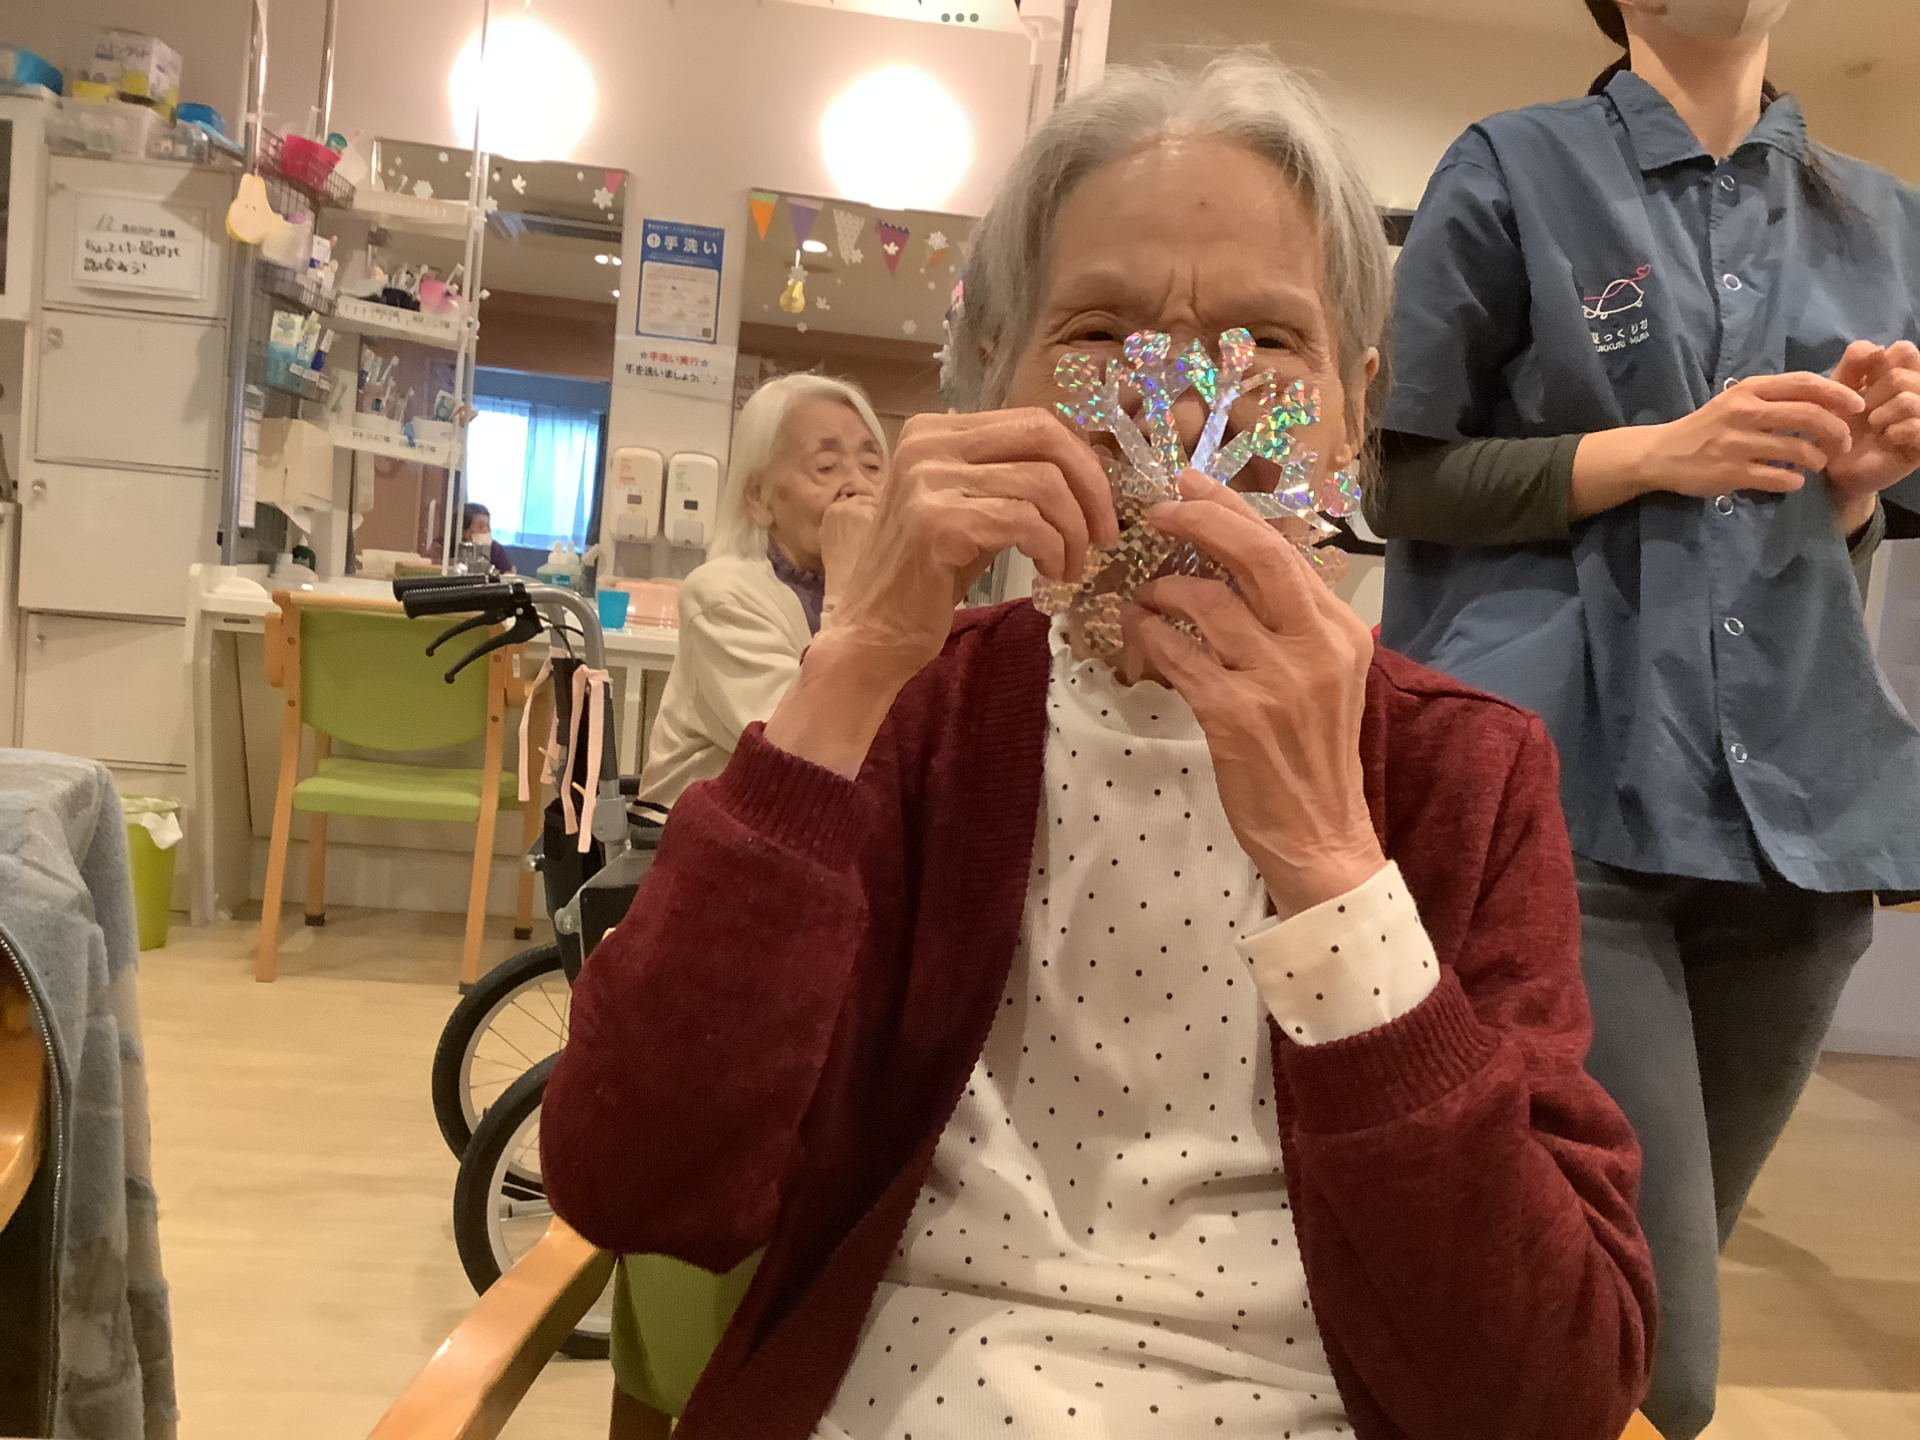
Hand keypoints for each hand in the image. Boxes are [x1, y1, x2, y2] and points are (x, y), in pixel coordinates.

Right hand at [764, 409, 1117, 778]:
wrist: (873, 633)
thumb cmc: (926, 576)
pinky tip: (1051, 574)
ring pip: (1043, 484)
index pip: (1034, 420)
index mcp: (935, 431)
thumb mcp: (971, 508)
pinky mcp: (937, 524)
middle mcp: (926, 444)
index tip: (1100, 507)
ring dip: (1074, 532)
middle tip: (1105, 535)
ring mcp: (927, 481)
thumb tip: (1090, 465)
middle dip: (1091, 487)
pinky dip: (1053, 550)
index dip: (1083, 461)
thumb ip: (1013, 477)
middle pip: (1043, 437)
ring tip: (1071, 566)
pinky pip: (1025, 523)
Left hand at [1126, 473, 1384, 918]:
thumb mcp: (1323, 675)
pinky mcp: (1235, 716)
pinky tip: (1139, 635)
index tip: (1188, 481)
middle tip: (1154, 512)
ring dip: (1161, 591)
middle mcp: (1316, 646)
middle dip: (1197, 520)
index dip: (1229, 507)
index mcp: (1341, 629)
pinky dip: (1151, 637)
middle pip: (1254, 555)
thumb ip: (1290, 620)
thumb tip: (1231, 558)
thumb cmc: (1310, 754)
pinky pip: (1178, 654)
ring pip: (1204, 602)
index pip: (1283, 547)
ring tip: (1143, 598)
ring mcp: (1276, 681)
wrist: (1319, 835)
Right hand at [1570, 372, 1863, 519]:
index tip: (1856, 408)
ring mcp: (1736, 443)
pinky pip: (1777, 477)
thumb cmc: (1707, 427)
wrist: (1661, 453)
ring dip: (1816, 459)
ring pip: (1797, 449)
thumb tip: (1826, 400)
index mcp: (1749, 389)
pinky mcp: (1730, 472)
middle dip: (1835, 431)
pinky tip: (1792, 480)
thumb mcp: (1737, 400)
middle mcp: (1743, 412)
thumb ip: (1775, 398)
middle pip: (1808, 416)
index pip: (1804, 384)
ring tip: (1816, 464)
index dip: (1838, 394)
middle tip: (1842, 444)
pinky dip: (1793, 481)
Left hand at [1827, 340, 1919, 528]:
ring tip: (1873, 426)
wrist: (1834, 469)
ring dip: (1882, 414)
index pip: (1905, 350)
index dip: (1879, 366)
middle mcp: (1918, 392)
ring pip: (1911, 399)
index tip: (1862, 385)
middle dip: (1873, 394)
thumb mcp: (1838, 390)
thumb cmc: (1838, 426)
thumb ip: (1854, 363)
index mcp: (1902, 374)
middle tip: (1863, 413)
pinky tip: (1887, 438)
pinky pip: (1916, 426)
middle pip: (1903, 375)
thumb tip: (1878, 347)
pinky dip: (1895, 431)